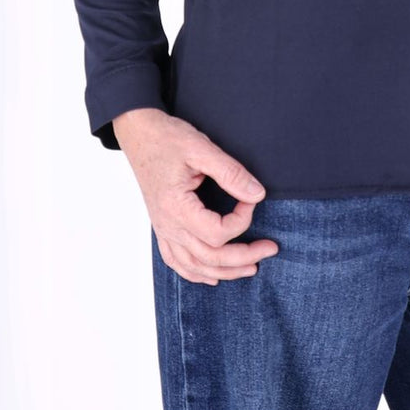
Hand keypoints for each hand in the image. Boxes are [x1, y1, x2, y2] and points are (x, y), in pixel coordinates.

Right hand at [111, 107, 279, 284]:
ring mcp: (162, 229)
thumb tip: (257, 194)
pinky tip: (211, 275)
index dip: (242, 220)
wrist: (139, 134)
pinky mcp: (161, 227)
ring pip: (194, 266)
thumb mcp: (201, 148)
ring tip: (250, 268)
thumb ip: (231, 173)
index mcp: (176, 207)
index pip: (217, 233)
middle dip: (243, 258)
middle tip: (270, 248)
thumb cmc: (166, 138)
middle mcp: (167, 225)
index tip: (251, 199)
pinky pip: (176, 262)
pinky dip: (195, 273)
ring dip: (224, 271)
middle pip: (209, 258)